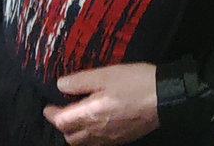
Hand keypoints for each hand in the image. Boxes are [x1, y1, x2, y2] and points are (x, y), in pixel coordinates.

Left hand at [43, 63, 158, 145]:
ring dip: (75, 132)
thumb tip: (60, 85)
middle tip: (62, 111)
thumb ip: (81, 81)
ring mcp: (110, 138)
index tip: (47, 106)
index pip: (61, 121)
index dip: (51, 114)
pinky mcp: (121, 139)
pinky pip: (98, 143)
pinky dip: (90, 136)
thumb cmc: (135, 82)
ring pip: (84, 142)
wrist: (165, 97)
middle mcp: (96, 132)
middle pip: (70, 136)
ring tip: (78, 118)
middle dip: (62, 125)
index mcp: (90, 114)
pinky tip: (97, 124)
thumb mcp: (106, 74)